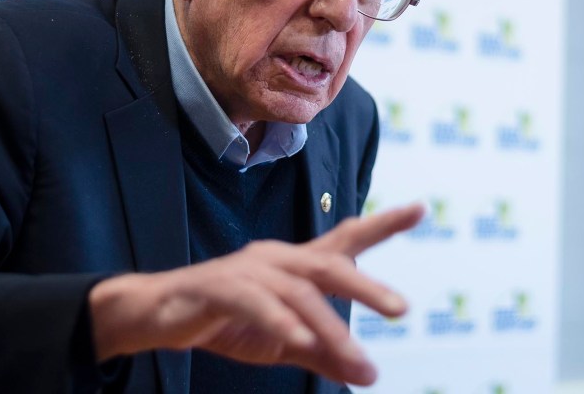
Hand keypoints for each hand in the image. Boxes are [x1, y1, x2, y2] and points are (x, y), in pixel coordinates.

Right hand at [89, 203, 423, 385]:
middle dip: (364, 284)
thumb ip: (325, 353)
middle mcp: (274, 259)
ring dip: (327, 326)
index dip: (381, 225)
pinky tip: (297, 338)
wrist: (164, 315)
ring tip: (357, 361)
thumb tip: (370, 375)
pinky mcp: (219, 287)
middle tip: (399, 308)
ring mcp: (246, 271)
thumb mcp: (284, 341)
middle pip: (326, 264)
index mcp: (293, 265)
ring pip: (296, 292)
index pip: (343, 241)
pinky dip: (278, 320)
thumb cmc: (229, 319)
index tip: (420, 208)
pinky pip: (253, 302)